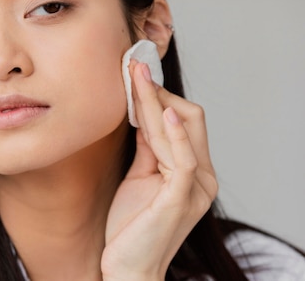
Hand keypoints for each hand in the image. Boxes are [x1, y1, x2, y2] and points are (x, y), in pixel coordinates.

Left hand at [101, 61, 217, 280]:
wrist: (127, 267)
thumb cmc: (131, 224)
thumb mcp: (140, 176)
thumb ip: (148, 148)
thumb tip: (143, 114)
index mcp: (194, 171)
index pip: (185, 120)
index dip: (160, 96)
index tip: (135, 75)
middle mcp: (202, 177)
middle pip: (191, 118)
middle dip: (159, 91)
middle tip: (133, 67)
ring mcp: (194, 188)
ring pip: (182, 130)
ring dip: (156, 101)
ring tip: (135, 75)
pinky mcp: (180, 199)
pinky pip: (183, 159)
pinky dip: (174, 133)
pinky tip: (162, 112)